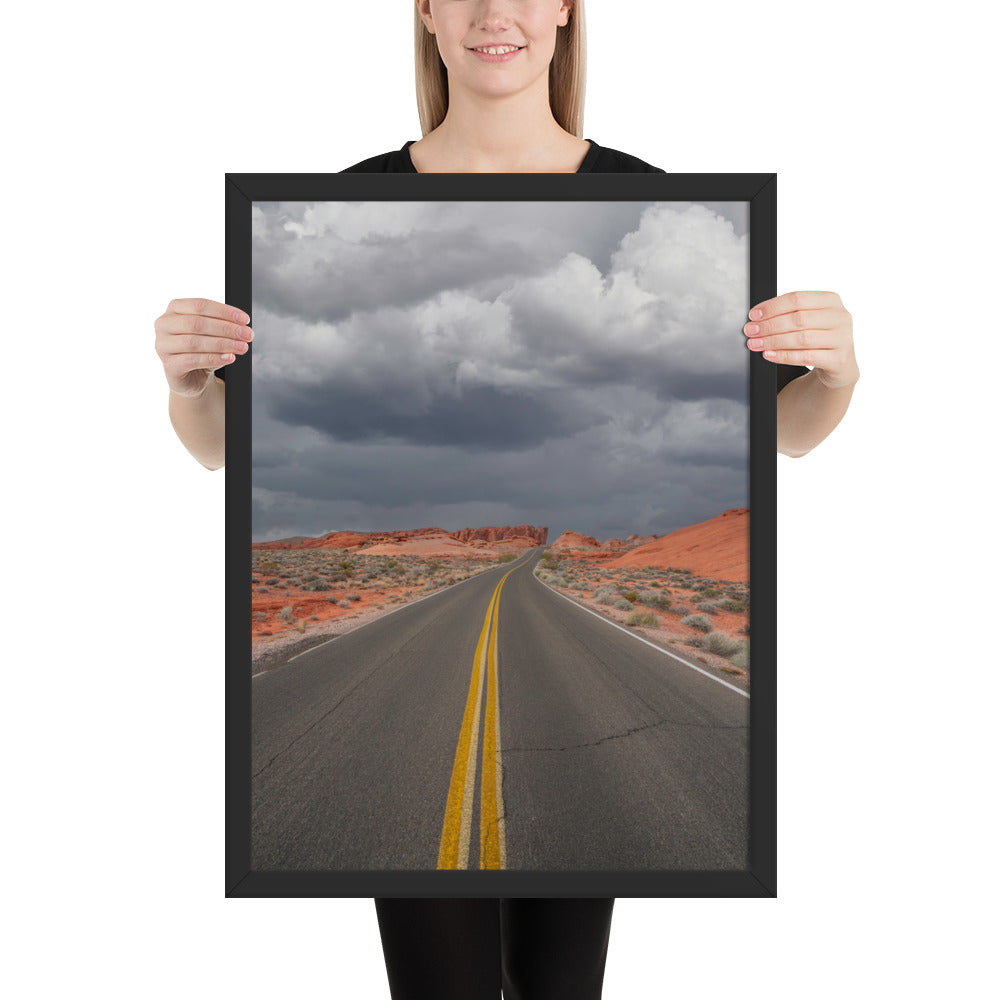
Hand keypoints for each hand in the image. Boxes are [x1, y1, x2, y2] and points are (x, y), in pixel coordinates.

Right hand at [154, 297, 252, 396]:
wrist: (193, 377)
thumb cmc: (202, 349)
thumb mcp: (212, 334)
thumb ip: (223, 327)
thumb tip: (242, 328)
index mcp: (174, 309)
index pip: (200, 305)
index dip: (224, 311)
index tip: (245, 319)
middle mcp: (164, 325)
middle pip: (197, 323)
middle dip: (226, 328)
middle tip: (247, 334)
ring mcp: (162, 345)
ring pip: (194, 342)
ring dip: (223, 344)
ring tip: (242, 347)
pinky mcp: (169, 365)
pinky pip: (192, 360)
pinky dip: (214, 358)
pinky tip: (229, 358)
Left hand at [744, 290, 858, 389]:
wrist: (839, 364)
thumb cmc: (819, 338)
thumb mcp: (809, 320)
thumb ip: (789, 314)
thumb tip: (757, 317)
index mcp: (831, 300)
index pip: (797, 298)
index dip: (772, 306)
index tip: (754, 315)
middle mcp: (840, 317)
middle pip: (798, 318)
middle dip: (769, 325)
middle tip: (751, 331)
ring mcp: (842, 338)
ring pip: (801, 338)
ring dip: (773, 341)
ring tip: (755, 344)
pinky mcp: (839, 359)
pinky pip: (806, 357)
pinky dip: (783, 356)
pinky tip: (769, 355)